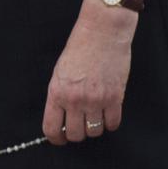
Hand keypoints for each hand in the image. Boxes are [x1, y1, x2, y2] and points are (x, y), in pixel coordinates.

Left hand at [42, 0, 135, 144]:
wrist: (103, 30)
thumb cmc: (81, 46)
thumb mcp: (60, 72)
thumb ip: (61, 95)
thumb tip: (65, 117)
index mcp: (57, 93)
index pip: (52, 129)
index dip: (57, 139)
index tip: (61, 139)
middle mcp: (75, 99)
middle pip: (75, 134)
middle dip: (78, 133)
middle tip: (82, 124)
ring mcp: (96, 99)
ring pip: (95, 130)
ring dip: (95, 127)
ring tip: (97, 116)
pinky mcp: (115, 96)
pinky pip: (113, 122)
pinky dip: (111, 122)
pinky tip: (110, 113)